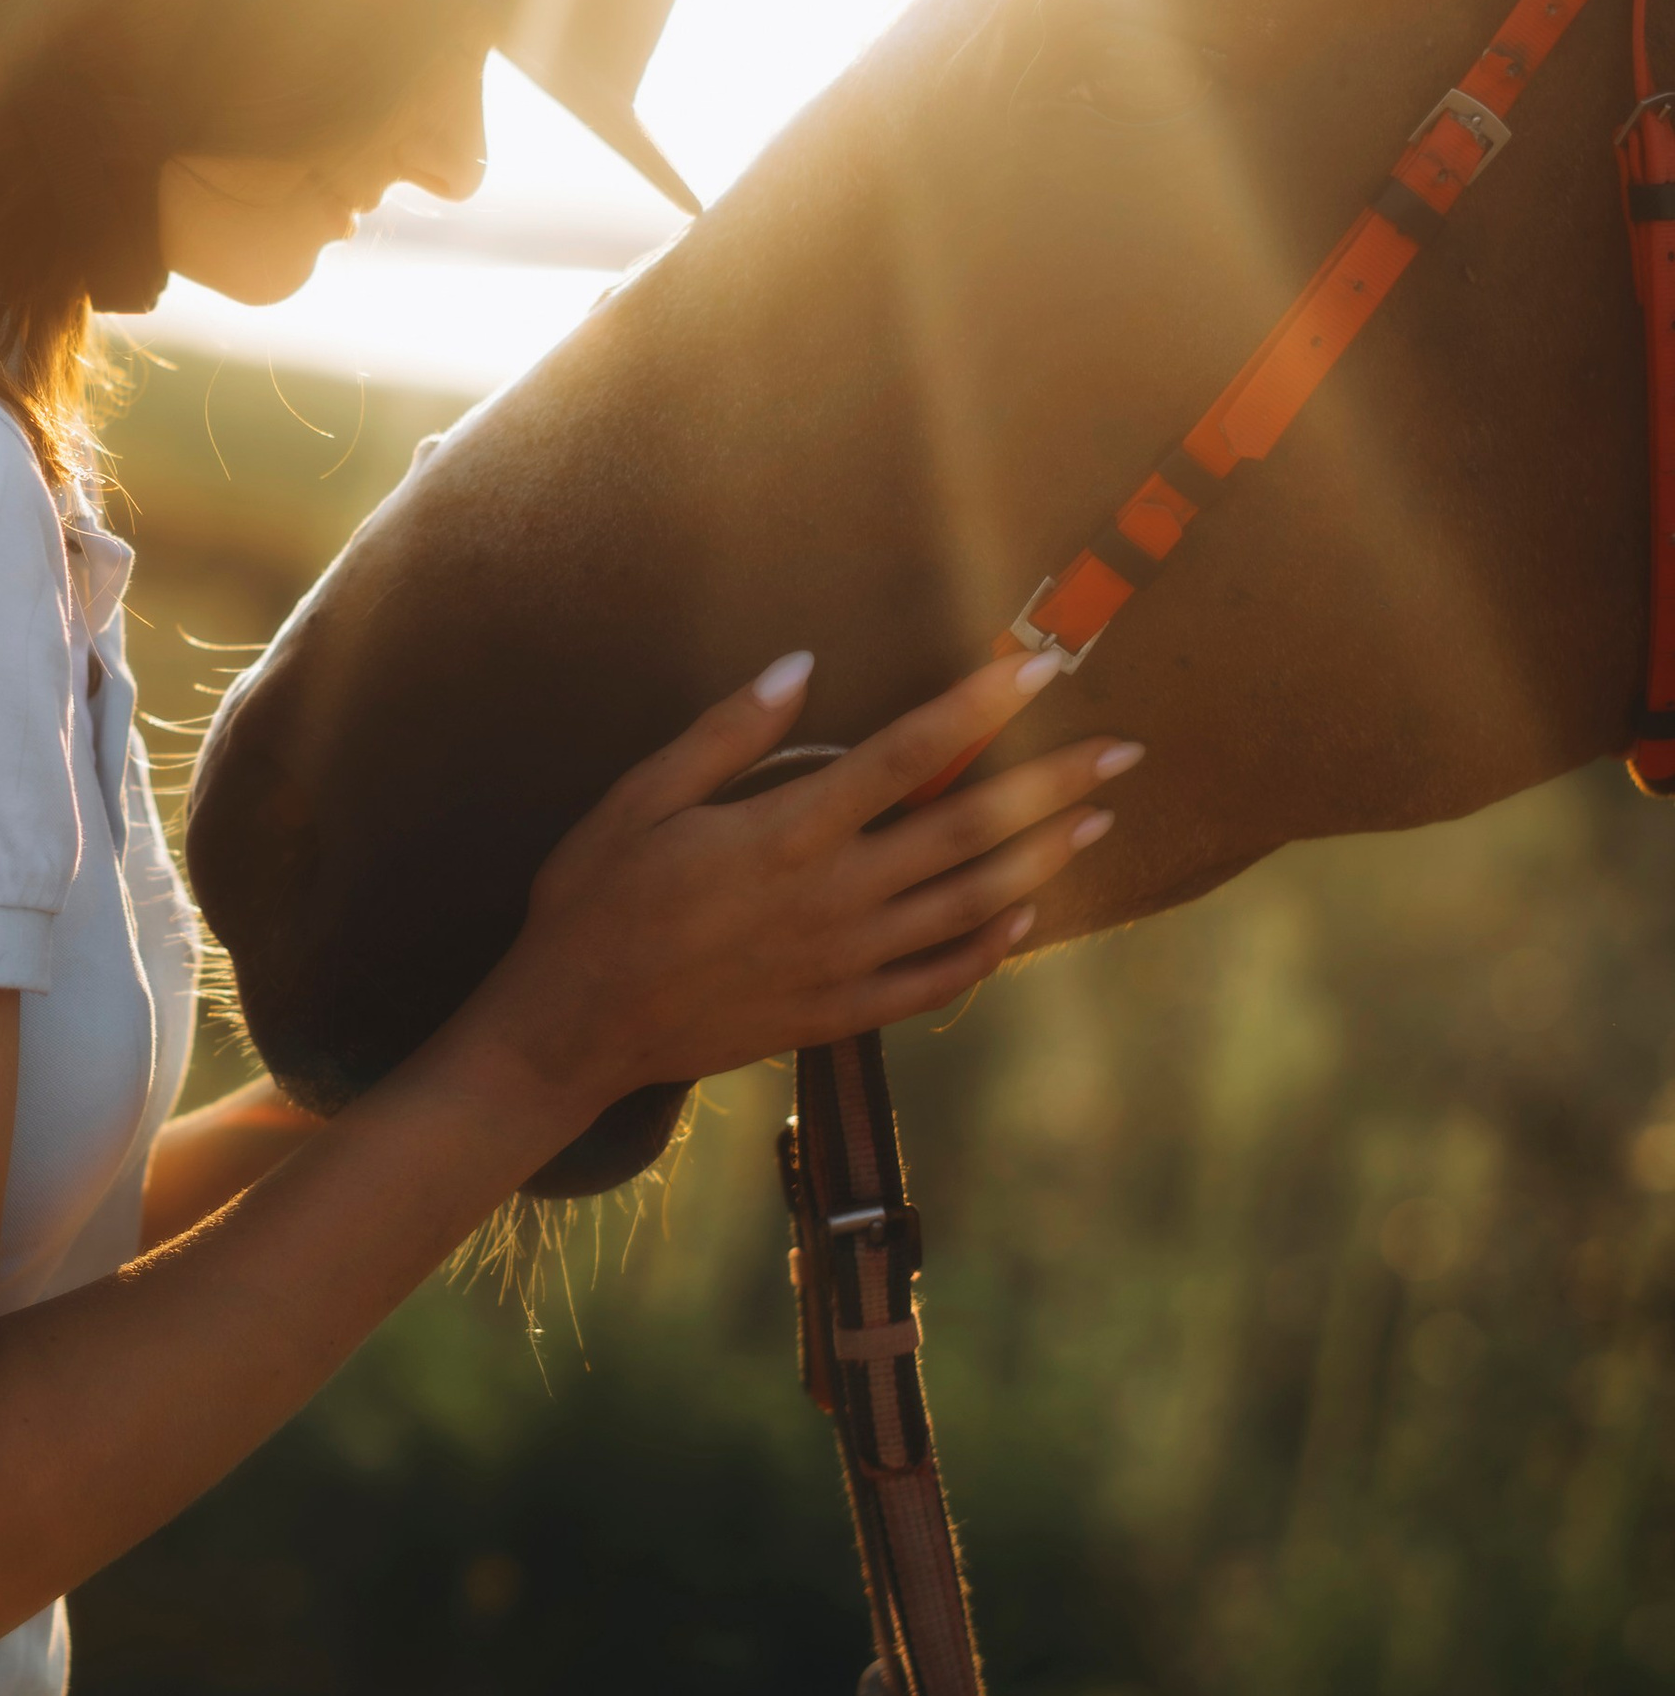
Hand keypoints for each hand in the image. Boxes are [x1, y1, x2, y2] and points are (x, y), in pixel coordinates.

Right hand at [457, 647, 1136, 1124]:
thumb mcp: (638, 798)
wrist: (572, 1029)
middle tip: (1123, 751)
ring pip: (971, 904)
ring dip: (1043, 860)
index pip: (908, 752)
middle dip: (1053, 783)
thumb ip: (726, 734)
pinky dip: (989, 948)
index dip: (979, 705)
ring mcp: (843, 962)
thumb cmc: (594, 902)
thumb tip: (801, 667)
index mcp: (785, 830)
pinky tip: (1023, 916)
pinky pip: (937, 983)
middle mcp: (832, 896)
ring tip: (1097, 823)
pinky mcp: (836, 1013)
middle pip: (968, 829)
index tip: (1039, 666)